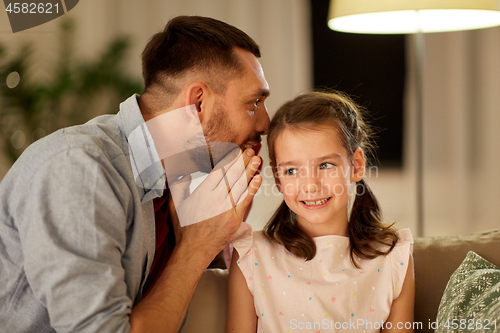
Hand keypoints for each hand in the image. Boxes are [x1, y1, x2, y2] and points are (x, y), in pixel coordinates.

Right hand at [167, 148, 261, 262]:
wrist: (193, 250)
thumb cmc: (184, 229)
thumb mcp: (175, 204)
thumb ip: (178, 186)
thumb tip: (183, 173)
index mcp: (202, 192)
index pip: (219, 170)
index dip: (229, 159)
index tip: (235, 150)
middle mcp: (216, 198)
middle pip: (232, 174)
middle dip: (242, 160)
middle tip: (251, 149)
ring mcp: (227, 208)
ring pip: (240, 185)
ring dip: (250, 170)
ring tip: (257, 159)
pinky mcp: (235, 219)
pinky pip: (246, 200)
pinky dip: (253, 188)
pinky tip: (258, 178)